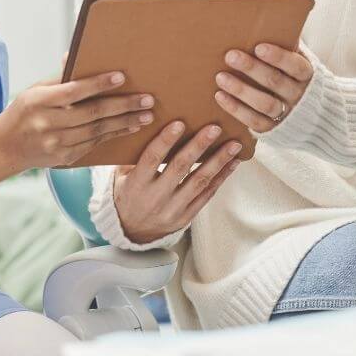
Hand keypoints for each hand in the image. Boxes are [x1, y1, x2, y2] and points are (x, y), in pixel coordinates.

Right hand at [0, 70, 155, 170]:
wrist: (6, 147)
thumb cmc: (24, 111)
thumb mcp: (35, 90)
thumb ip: (59, 78)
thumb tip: (74, 54)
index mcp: (40, 102)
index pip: (74, 91)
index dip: (98, 84)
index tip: (121, 77)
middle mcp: (48, 124)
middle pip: (92, 114)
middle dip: (123, 106)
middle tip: (147, 100)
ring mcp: (57, 144)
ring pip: (98, 131)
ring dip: (125, 123)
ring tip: (147, 115)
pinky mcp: (65, 158)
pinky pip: (95, 145)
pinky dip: (114, 135)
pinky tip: (130, 128)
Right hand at [113, 121, 243, 243]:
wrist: (132, 232)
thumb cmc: (128, 194)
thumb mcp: (122, 176)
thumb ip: (134, 156)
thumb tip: (152, 124)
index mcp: (137, 184)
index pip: (151, 159)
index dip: (165, 140)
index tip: (179, 123)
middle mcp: (155, 197)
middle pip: (180, 167)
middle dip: (199, 146)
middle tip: (215, 128)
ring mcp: (173, 209)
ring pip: (199, 181)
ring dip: (218, 161)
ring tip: (233, 145)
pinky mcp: (186, 217)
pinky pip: (207, 195)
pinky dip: (221, 178)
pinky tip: (232, 163)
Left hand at [214, 44, 313, 132]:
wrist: (314, 116)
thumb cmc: (295, 76)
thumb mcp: (298, 60)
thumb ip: (287, 44)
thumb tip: (270, 18)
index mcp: (307, 75)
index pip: (295, 65)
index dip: (278, 57)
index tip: (259, 46)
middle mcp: (299, 96)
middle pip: (275, 82)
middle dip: (252, 69)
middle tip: (230, 56)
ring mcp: (287, 114)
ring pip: (264, 104)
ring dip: (241, 90)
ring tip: (220, 77)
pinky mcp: (273, 130)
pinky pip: (254, 122)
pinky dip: (236, 109)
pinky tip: (220, 96)